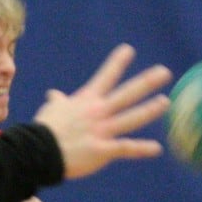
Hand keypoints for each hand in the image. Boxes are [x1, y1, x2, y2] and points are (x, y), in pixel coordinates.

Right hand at [34, 45, 171, 178]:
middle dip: (146, 82)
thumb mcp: (51, 110)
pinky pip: (125, 148)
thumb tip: (54, 94)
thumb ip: (57, 101)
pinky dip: (141, 149)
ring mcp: (101, 131)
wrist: (36, 151)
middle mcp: (97, 112)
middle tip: (164, 72)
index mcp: (86, 101)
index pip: (105, 77)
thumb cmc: (43, 130)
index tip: (129, 49)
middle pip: (126, 93)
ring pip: (130, 118)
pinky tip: (157, 148)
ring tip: (165, 102)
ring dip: (149, 110)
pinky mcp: (102, 150)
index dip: (117, 62)